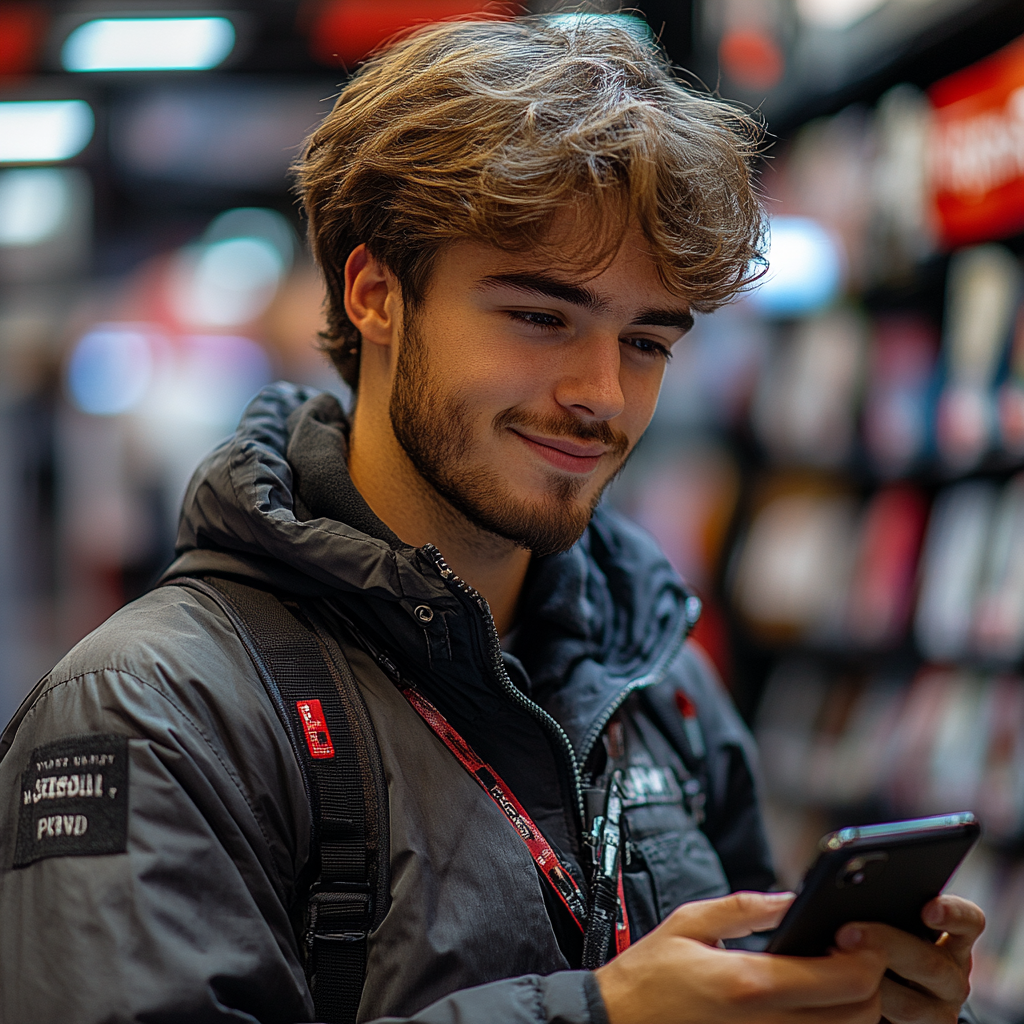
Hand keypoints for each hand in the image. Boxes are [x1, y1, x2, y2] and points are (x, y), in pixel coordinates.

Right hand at [595, 891, 886, 1023]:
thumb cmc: (648, 978)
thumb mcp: (689, 924)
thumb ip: (745, 908)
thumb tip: (792, 898)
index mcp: (750, 983)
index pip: (845, 980)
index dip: (868, 956)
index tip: (858, 934)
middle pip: (860, 1014)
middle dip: (868, 982)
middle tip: (849, 953)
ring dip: (851, 1007)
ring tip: (829, 977)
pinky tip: (808, 1003)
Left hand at [835, 895, 984, 1023]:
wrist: (884, 990)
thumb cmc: (879, 941)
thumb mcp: (888, 920)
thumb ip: (879, 908)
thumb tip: (842, 898)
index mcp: (953, 938)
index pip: (968, 922)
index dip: (951, 914)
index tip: (927, 911)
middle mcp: (952, 974)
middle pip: (930, 963)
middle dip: (884, 946)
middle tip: (845, 934)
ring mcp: (940, 1008)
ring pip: (911, 1005)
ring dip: (868, 986)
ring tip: (834, 965)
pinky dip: (867, 1010)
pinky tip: (845, 994)